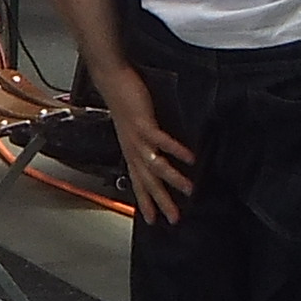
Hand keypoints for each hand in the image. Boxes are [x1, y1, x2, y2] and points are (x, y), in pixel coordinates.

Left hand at [81, 58, 194, 222]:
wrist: (111, 80)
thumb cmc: (125, 100)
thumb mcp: (135, 126)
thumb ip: (146, 140)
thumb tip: (158, 151)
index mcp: (130, 151)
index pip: (138, 183)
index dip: (145, 202)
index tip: (154, 220)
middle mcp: (132, 148)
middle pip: (147, 181)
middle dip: (161, 201)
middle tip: (173, 218)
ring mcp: (136, 137)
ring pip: (155, 165)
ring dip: (172, 179)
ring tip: (189, 190)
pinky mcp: (143, 123)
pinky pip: (160, 141)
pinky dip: (175, 150)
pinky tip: (189, 159)